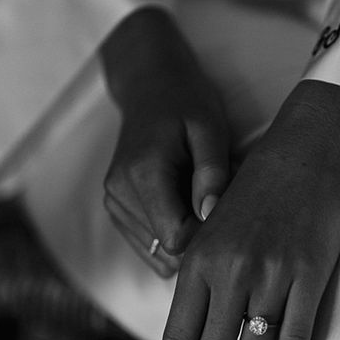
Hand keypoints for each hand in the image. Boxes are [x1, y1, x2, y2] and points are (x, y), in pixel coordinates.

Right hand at [101, 7, 229, 276]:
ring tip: (199, 198)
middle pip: (167, 249)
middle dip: (199, 236)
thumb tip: (210, 215)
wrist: (151, 86)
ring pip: (157, 253)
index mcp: (142, 175)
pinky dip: (172, 233)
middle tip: (216, 201)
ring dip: (186, 236)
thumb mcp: (209, 128)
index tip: (226, 211)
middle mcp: (119, 194)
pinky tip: (185, 205)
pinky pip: (149, 246)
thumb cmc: (187, 103)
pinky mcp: (116, 208)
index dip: (207, 235)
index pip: (175, 238)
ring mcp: (113, 203)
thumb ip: (212, 172)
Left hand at [162, 80, 339, 339]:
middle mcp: (231, 271)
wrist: (309, 151)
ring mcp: (273, 274)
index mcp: (199, 258)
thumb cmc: (259, 188)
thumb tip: (196, 330)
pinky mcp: (309, 274)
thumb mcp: (215, 227)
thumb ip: (203, 274)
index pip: (178, 336)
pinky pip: (295, 337)